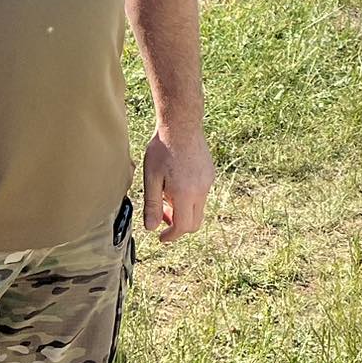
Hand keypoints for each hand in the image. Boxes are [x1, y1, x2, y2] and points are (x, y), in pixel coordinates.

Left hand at [142, 127, 213, 242]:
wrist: (181, 125)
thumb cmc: (162, 150)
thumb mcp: (151, 178)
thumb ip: (152, 205)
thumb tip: (151, 227)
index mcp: (185, 194)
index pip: (183, 227)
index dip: (171, 236)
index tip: (161, 237)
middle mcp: (201, 191)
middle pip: (194, 222)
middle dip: (178, 225)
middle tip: (162, 214)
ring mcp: (208, 182)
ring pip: (198, 208)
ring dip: (183, 210)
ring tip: (167, 193)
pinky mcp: (210, 174)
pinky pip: (201, 194)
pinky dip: (190, 198)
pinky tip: (176, 181)